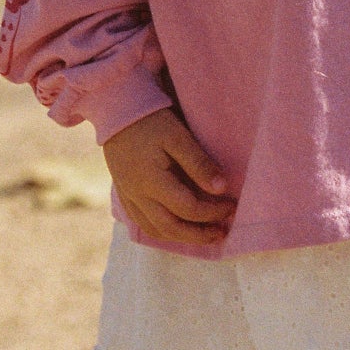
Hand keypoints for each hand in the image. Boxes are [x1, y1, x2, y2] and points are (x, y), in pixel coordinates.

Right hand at [102, 108, 236, 247]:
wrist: (118, 112)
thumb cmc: (152, 122)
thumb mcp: (178, 136)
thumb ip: (199, 163)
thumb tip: (221, 188)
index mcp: (152, 181)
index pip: (187, 208)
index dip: (212, 212)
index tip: (231, 206)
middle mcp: (138, 195)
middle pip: (171, 228)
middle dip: (199, 234)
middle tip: (222, 232)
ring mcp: (129, 197)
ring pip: (155, 230)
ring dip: (182, 237)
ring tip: (205, 234)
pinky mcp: (125, 195)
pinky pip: (143, 223)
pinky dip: (163, 231)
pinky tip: (178, 227)